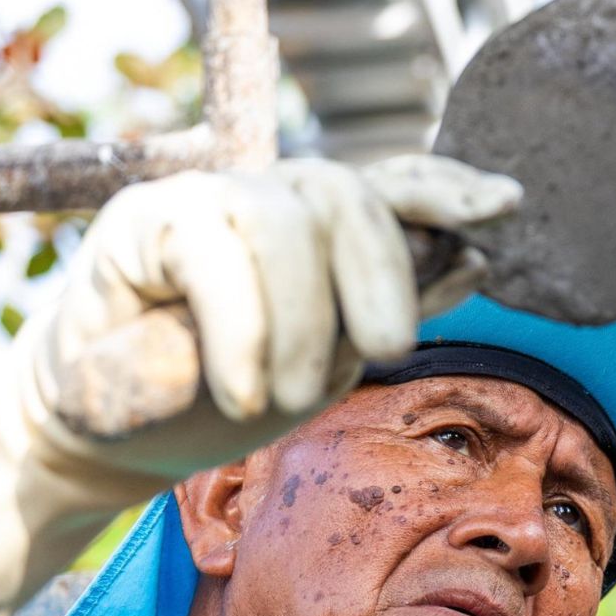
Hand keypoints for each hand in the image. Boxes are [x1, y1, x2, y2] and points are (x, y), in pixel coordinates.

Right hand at [0, 156, 519, 615]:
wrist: (103, 431)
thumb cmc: (215, 395)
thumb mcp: (322, 361)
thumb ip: (384, 307)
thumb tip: (479, 258)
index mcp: (319, 226)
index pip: (392, 184)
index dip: (449, 186)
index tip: (511, 206)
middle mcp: (267, 196)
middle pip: (348, 195)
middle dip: (383, 276)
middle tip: (387, 353)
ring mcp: (204, 201)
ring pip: (284, 221)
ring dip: (304, 317)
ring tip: (287, 394)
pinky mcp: (141, 223)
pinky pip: (212, 254)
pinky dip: (239, 330)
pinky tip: (239, 393)